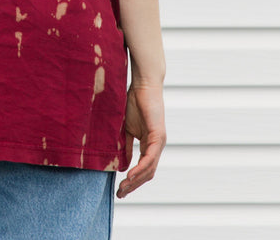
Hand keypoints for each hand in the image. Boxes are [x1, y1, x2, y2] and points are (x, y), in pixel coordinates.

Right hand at [117, 82, 165, 198]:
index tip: (120, 190)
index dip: (133, 181)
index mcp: (150, 144)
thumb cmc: (134, 101)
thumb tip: (122, 162)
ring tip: (123, 188)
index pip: (144, 169)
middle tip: (120, 195)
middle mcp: (157, 146)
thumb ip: (125, 144)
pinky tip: (130, 176)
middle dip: (133, 186)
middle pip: (147, 173)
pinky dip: (140, 168)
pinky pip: (150, 157)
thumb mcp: (127, 128)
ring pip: (149, 169)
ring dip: (136, 181)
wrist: (143, 84)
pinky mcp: (158, 135)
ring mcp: (159, 141)